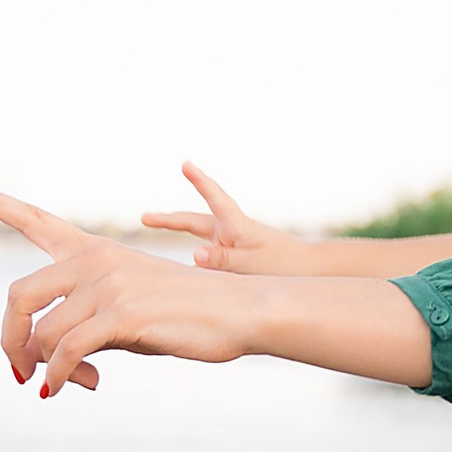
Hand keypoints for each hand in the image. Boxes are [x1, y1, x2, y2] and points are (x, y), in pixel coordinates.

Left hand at [0, 172, 264, 392]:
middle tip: (20, 373)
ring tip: (76, 384)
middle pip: (17, 297)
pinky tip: (66, 389)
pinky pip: (65, 353)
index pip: (35, 220)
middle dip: (10, 341)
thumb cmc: (186, 315)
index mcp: (94, 251)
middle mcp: (94, 260)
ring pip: (42, 335)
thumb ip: (87, 323)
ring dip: (48, 371)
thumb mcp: (128, 312)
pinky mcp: (121, 314)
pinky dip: (59, 377)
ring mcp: (107, 284)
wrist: (242, 311)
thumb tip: (51, 366)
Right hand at [137, 161, 314, 273]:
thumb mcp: (252, 265)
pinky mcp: (230, 259)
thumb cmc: (283, 265)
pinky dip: (193, 268)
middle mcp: (229, 231)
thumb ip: (222, 261)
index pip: (214, 198)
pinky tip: (185, 287)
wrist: (306, 271)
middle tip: (144, 218)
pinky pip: (205, 262)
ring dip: (178, 244)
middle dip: (168, 220)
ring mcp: (228, 245)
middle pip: (192, 222)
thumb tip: (193, 255)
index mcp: (236, 225)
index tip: (186, 164)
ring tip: (158, 257)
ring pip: (196, 241)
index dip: (199, 181)